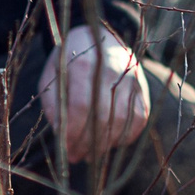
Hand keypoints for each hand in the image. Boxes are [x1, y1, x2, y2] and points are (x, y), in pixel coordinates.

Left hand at [36, 28, 150, 163]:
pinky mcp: (142, 87)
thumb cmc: (68, 61)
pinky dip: (127, 135)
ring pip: (124, 120)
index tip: (66, 149)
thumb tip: (62, 135)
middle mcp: (112, 71)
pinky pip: (140, 117)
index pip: (81, 108)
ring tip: (92, 154)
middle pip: (104, 117)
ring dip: (107, 143)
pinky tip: (112, 142)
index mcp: (84, 65)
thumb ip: (53, 104)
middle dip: (89, 143)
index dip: (74, 133)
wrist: (97, 37)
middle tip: (77, 157)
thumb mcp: (52, 77)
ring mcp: (131, 78)